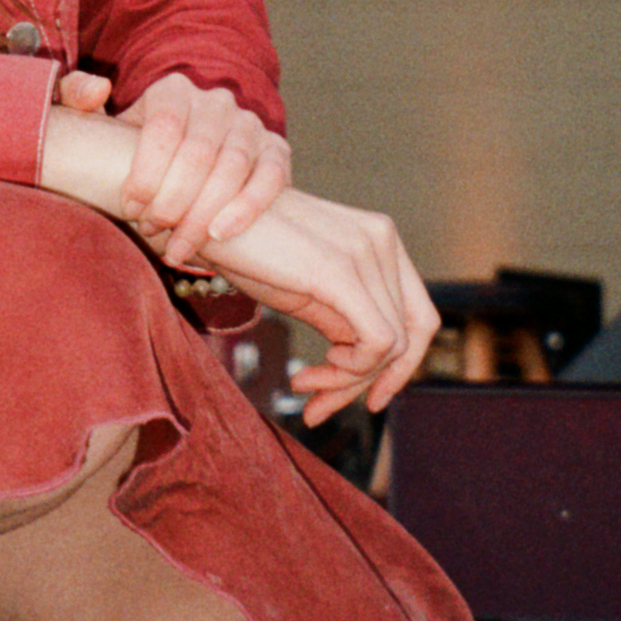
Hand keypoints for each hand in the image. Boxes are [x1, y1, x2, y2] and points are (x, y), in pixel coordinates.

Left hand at [55, 68, 290, 264]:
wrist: (188, 162)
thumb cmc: (138, 152)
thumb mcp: (104, 125)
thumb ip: (78, 98)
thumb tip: (97, 89)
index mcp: (172, 91)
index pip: (163, 127)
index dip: (146, 173)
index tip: (130, 208)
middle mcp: (215, 101)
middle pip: (198, 152)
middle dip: (173, 201)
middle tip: (152, 232)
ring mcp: (249, 125)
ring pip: (232, 167)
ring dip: (203, 213)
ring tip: (178, 248)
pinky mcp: (276, 151)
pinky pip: (268, 178)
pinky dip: (246, 208)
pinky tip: (220, 234)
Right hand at [200, 189, 438, 424]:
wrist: (201, 214)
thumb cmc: (247, 249)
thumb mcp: (307, 287)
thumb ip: (344, 316)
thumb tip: (365, 366)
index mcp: (381, 238)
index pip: (419, 316)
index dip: (402, 367)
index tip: (371, 400)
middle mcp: (383, 239)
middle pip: (407, 337)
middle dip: (367, 383)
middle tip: (320, 407)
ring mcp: (366, 251)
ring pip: (392, 347)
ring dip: (347, 382)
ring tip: (304, 387)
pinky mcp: (341, 271)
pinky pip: (377, 343)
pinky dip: (350, 371)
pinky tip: (310, 374)